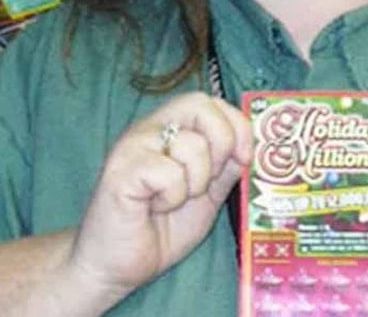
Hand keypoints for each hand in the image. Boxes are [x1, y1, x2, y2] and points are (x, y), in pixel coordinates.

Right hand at [68, 92, 252, 304]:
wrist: (116, 266)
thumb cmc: (159, 230)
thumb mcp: (206, 196)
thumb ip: (225, 168)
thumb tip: (251, 147)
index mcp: (169, 130)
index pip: (209, 102)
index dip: (236, 124)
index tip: (243, 158)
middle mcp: (149, 130)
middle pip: (199, 104)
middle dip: (221, 143)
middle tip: (206, 182)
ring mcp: (132, 147)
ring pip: (191, 144)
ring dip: (194, 183)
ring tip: (170, 201)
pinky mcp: (121, 170)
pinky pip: (170, 173)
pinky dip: (172, 198)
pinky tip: (154, 208)